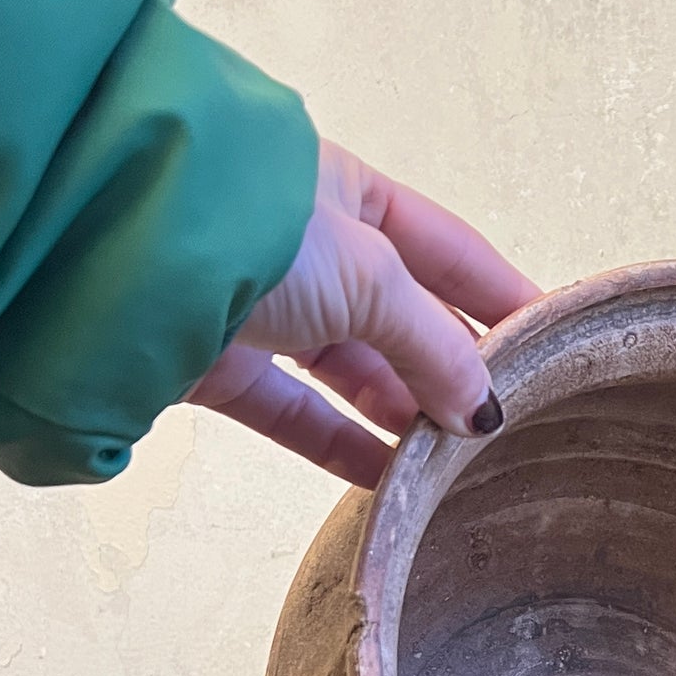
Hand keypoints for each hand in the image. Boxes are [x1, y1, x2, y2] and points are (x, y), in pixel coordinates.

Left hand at [187, 141, 539, 487]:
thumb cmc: (254, 227)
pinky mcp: (219, 364)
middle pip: (404, 320)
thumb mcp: (373, 276)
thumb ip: (436, 345)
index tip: (555, 343)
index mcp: (351, 195)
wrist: (119, 255)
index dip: (502, 297)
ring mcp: (263, 307)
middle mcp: (310, 248)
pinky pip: (297, 414)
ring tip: (457, 461)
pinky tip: (391, 479)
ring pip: (351, 371)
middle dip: (454, 370)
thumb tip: (485, 409)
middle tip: (509, 422)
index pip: (449, 253)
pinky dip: (343, 446)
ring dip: (403, 415)